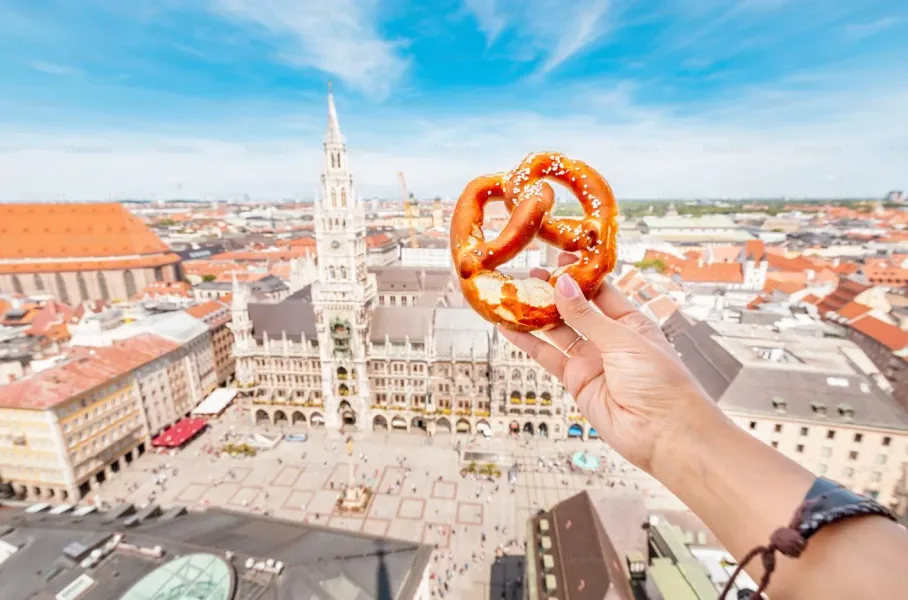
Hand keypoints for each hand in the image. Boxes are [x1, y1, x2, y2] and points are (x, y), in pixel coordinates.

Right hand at [499, 253, 724, 474]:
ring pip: (558, 332)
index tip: (557, 260)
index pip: (600, 291)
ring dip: (536, 315)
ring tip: (513, 297)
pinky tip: (510, 329)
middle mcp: (610, 339)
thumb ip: (588, 316)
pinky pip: (548, 358)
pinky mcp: (577, 381)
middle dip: (552, 293)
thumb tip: (563, 286)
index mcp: (631, 322)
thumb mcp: (624, 340)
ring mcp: (592, 360)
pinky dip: (528, 344)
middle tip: (528, 276)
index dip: (578, 276)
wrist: (664, 434)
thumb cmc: (661, 384)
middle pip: (575, 309)